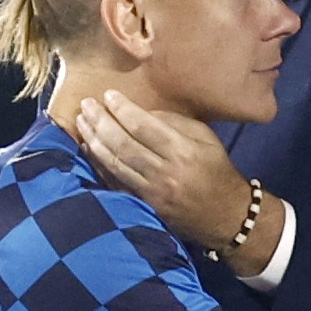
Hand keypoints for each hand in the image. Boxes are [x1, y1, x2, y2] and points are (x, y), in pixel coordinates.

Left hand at [70, 91, 258, 262]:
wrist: (228, 216)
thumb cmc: (218, 172)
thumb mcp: (207, 140)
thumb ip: (175, 122)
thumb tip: (141, 113)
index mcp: (184, 151)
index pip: (143, 125)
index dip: (122, 108)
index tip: (108, 95)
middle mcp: (166, 171)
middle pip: (123, 143)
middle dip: (100, 121)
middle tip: (86, 105)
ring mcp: (153, 191)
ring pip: (114, 162)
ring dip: (93, 139)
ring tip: (82, 121)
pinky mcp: (145, 205)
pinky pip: (115, 181)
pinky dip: (98, 163)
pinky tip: (87, 147)